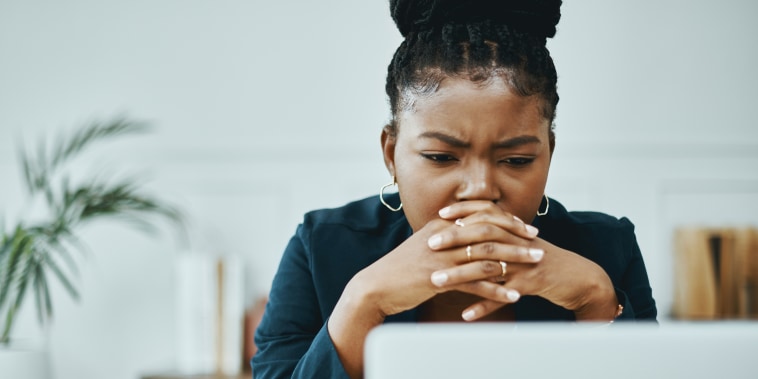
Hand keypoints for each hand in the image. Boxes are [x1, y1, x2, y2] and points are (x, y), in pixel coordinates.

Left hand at [430, 201, 617, 320]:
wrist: (577, 277)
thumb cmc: (542, 260)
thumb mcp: (521, 242)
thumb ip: (499, 234)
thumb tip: (468, 228)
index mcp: (514, 230)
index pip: (486, 213)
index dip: (463, 212)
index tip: (439, 215)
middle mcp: (518, 243)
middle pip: (483, 236)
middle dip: (455, 239)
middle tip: (430, 245)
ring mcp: (525, 264)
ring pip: (489, 266)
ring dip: (461, 275)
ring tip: (437, 282)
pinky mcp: (531, 285)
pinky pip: (503, 296)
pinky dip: (484, 305)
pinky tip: (466, 314)